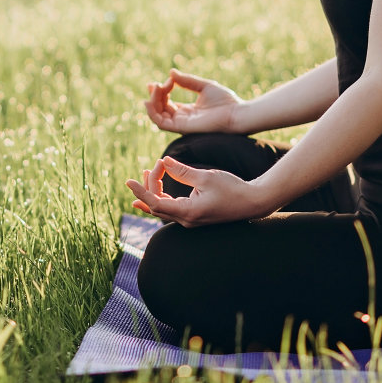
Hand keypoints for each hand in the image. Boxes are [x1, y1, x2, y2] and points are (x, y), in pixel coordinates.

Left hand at [125, 156, 269, 227]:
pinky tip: (154, 190)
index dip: (140, 192)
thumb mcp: (206, 177)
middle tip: (154, 165)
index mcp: (189, 212)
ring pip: (163, 208)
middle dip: (149, 185)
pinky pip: (171, 209)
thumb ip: (182, 171)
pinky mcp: (194, 216)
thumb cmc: (232, 188)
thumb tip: (164, 162)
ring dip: (154, 191)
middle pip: (157, 205)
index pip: (155, 204)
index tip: (128, 181)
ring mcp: (190, 220)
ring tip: (148, 172)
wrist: (253, 202)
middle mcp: (187, 220)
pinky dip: (161, 197)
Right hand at [143, 68, 241, 133]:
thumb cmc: (225, 101)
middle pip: (160, 109)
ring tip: (155, 88)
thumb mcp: (204, 86)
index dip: (163, 91)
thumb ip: (187, 81)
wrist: (236, 114)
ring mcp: (182, 124)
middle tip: (155, 84)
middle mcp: (183, 119)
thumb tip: (171, 72)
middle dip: (155, 95)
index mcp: (188, 111)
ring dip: (153, 102)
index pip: (167, 103)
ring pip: (158, 116)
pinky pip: (161, 123)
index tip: (169, 79)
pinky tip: (150, 100)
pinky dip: (153, 112)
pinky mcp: (182, 128)